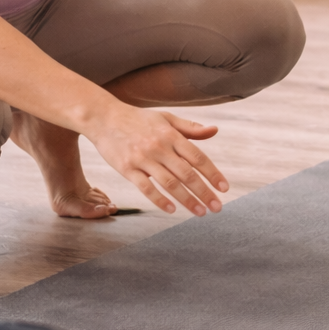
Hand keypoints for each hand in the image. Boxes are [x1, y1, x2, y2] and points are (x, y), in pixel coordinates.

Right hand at [89, 107, 227, 215]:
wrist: (104, 117)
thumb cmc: (138, 119)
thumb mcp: (166, 118)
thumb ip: (190, 127)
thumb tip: (214, 130)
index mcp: (171, 135)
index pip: (197, 157)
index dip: (213, 173)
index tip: (224, 188)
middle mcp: (159, 147)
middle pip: (187, 173)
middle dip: (204, 192)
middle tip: (217, 207)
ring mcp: (143, 159)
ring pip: (169, 183)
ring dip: (187, 200)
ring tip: (200, 212)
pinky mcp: (127, 169)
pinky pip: (146, 188)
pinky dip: (159, 200)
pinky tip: (172, 209)